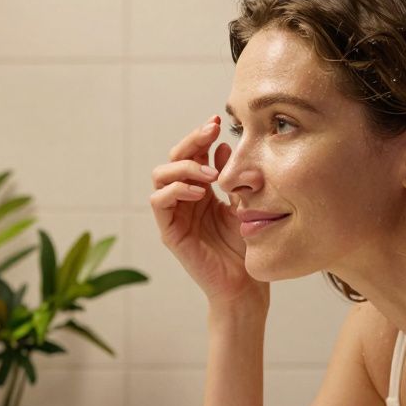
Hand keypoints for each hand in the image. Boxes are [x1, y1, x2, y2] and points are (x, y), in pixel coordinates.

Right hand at [148, 115, 267, 307]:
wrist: (245, 284)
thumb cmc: (246, 246)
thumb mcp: (244, 202)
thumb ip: (233, 177)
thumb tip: (223, 146)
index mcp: (202, 190)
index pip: (193, 154)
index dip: (201, 135)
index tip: (217, 121)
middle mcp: (184, 199)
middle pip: (174, 158)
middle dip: (191, 141)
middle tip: (211, 133)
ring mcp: (175, 215)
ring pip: (161, 175)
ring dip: (183, 166)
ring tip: (210, 174)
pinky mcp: (169, 232)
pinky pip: (158, 201)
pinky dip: (175, 189)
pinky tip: (200, 192)